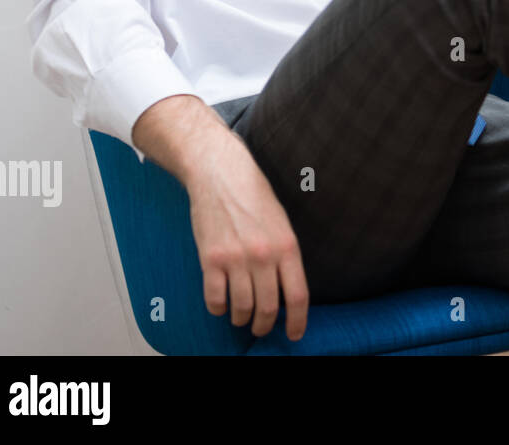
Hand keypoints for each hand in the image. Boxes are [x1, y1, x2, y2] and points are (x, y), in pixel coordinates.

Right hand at [183, 125, 309, 341]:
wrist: (221, 174)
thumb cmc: (254, 197)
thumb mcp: (282, 223)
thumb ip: (285, 255)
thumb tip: (286, 290)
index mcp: (288, 246)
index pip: (298, 296)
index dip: (298, 322)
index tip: (295, 334)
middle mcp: (264, 255)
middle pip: (268, 308)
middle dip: (265, 325)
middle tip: (262, 328)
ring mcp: (236, 258)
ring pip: (241, 307)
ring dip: (241, 319)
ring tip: (241, 318)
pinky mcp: (210, 259)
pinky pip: (214, 299)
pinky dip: (218, 309)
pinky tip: (220, 306)